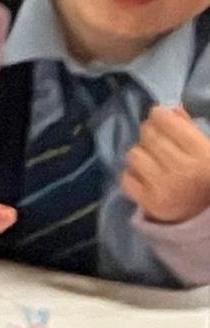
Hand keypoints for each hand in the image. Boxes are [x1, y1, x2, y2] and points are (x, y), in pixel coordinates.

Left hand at [128, 106, 209, 226]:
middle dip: (150, 132)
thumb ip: (190, 129)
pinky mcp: (149, 203)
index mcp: (203, 156)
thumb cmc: (207, 179)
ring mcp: (164, 188)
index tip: (160, 117)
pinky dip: (133, 176)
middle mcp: (182, 170)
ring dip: (142, 155)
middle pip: (148, 134)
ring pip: (134, 154)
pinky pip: (126, 178)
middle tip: (158, 141)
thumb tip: (170, 108)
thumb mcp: (208, 151)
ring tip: (155, 162)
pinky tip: (147, 179)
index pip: (167, 121)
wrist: (207, 219)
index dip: (160, 115)